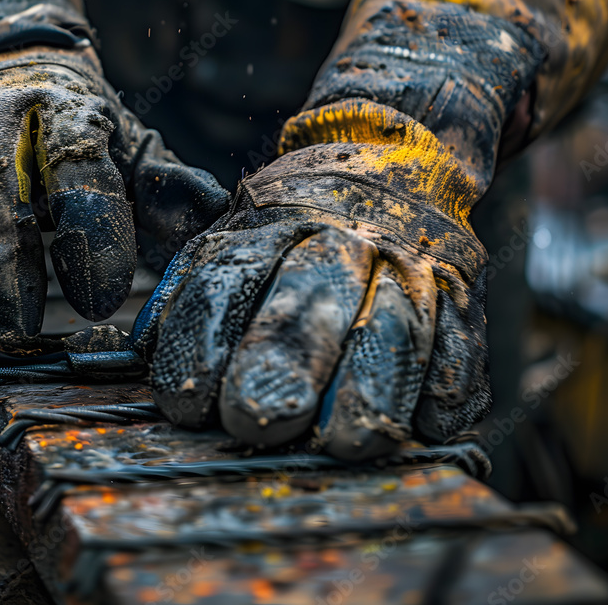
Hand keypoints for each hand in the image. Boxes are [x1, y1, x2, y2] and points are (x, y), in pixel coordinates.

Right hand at [0, 48, 228, 340]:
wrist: (2, 60)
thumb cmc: (76, 124)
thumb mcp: (127, 143)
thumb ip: (167, 186)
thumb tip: (218, 215)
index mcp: (69, 107)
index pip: (81, 171)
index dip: (93, 237)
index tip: (103, 301)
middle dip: (2, 266)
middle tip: (18, 326)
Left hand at [135, 100, 491, 459]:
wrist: (390, 163)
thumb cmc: (298, 225)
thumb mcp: (235, 233)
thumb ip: (193, 289)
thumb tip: (146, 353)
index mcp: (271, 224)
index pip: (228, 279)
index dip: (203, 340)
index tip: (184, 403)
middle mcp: (341, 239)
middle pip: (311, 298)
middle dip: (282, 362)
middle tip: (254, 420)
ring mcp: (408, 266)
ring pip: (394, 325)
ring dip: (368, 388)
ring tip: (340, 443)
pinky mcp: (462, 294)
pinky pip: (461, 343)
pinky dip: (446, 386)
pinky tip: (427, 422)